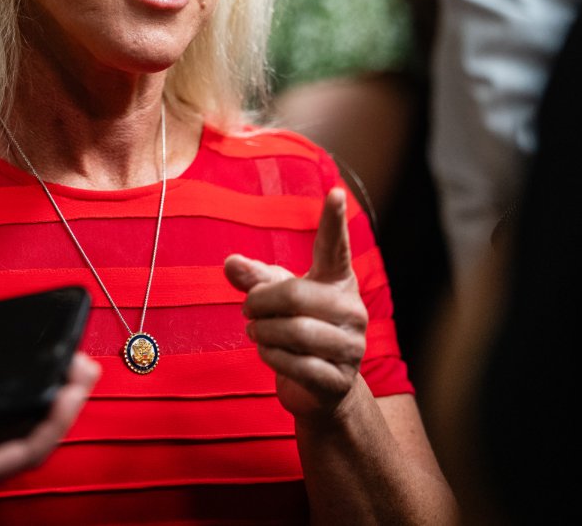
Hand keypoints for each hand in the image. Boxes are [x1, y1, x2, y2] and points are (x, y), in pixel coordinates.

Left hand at [0, 353, 99, 520]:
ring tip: (84, 374)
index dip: (26, 394)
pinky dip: (51, 424)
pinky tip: (66, 396)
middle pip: (23, 429)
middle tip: (78, 364)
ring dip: (64, 407)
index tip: (45, 362)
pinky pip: (23, 450)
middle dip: (57, 396)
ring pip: (33, 440)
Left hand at [224, 188, 366, 421]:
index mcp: (337, 281)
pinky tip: (268, 352)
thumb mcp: (274, 298)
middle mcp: (351, 309)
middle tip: (247, 310)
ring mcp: (351, 345)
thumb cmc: (297, 329)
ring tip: (256, 332)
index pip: (335, 246)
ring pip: (295, 331)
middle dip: (260, 302)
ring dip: (263, 332)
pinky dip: (271, 357)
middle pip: (296, 294)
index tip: (333, 192)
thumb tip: (230, 262)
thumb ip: (254, 279)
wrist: (321, 388)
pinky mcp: (339, 379)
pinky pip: (296, 363)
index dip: (333, 221)